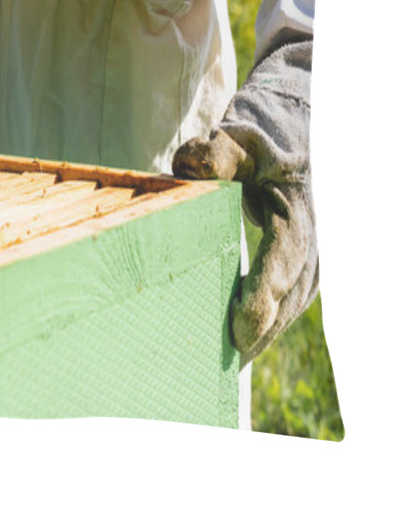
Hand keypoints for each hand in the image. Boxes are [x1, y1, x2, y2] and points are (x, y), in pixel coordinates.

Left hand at [172, 38, 317, 365]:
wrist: (282, 140)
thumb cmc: (251, 144)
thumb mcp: (232, 140)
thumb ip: (214, 153)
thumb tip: (192, 169)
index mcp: (294, 210)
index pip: (285, 259)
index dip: (265, 294)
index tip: (240, 327)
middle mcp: (310, 236)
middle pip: (291, 292)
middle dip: (262, 329)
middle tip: (227, 361)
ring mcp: (311, 251)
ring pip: (293, 300)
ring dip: (266, 333)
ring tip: (231, 364)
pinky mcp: (302, 260)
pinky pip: (290, 298)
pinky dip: (271, 322)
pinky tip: (245, 343)